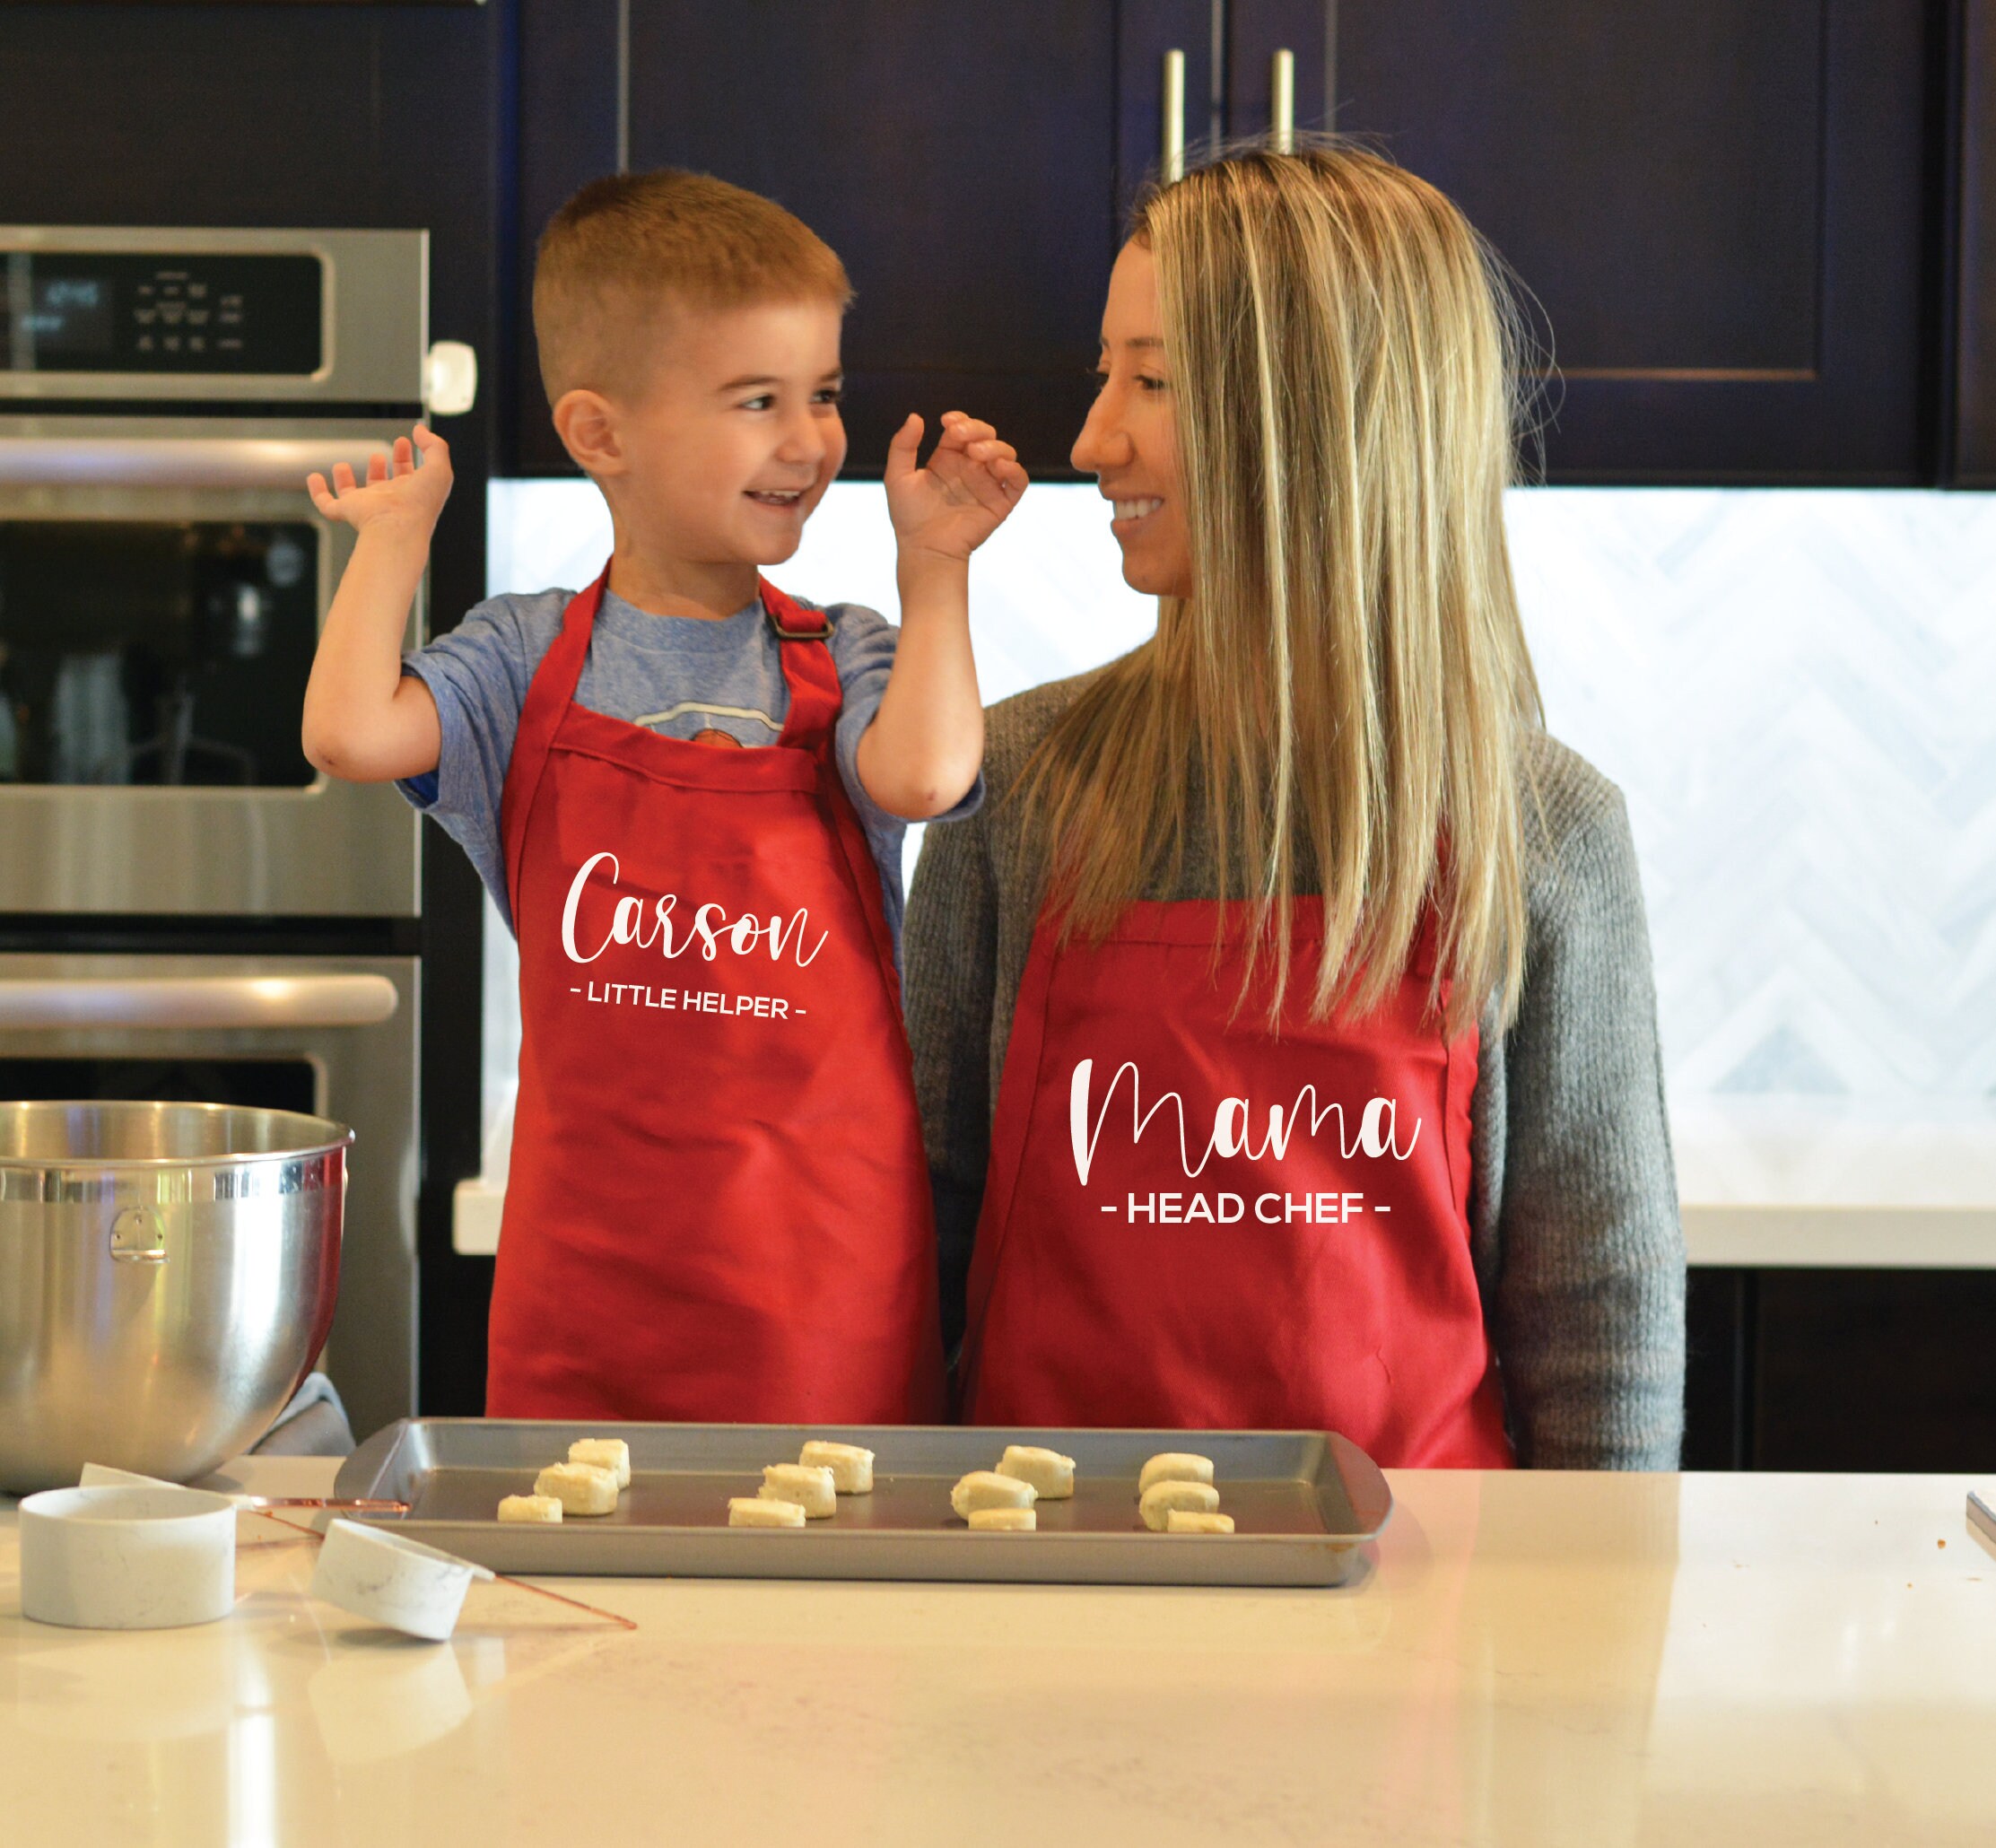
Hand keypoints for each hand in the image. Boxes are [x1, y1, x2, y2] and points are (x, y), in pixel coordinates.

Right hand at [307, 425, 452, 537]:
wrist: (399, 526)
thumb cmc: (420, 502)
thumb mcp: (439, 468)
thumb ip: (435, 446)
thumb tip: (419, 430)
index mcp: (410, 493)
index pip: (408, 474)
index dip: (405, 457)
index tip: (404, 440)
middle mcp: (388, 500)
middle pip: (382, 485)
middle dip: (380, 468)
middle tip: (379, 455)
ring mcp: (367, 507)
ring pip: (353, 495)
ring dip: (346, 480)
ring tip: (342, 465)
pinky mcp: (347, 511)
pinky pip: (327, 504)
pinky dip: (318, 492)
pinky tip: (314, 478)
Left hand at [884, 411, 1026, 563]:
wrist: (923, 550)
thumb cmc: (909, 517)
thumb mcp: (897, 476)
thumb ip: (903, 446)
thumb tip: (916, 416)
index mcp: (948, 458)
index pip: (962, 429)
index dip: (959, 420)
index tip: (947, 422)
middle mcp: (971, 468)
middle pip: (986, 436)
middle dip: (977, 428)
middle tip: (959, 435)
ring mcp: (988, 485)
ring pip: (1005, 453)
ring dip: (995, 446)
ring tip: (976, 453)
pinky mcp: (1001, 504)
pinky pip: (1018, 481)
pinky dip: (1014, 470)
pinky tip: (998, 467)